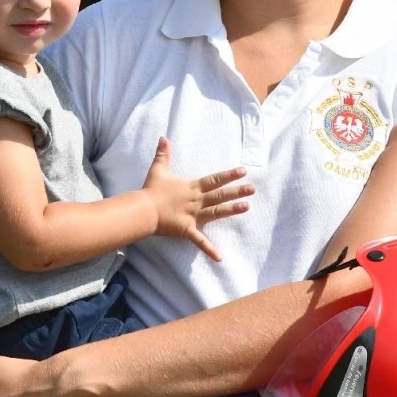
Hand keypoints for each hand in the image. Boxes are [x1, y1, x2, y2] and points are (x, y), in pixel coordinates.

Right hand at [139, 137, 253, 259]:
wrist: (143, 209)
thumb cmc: (151, 190)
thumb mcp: (158, 169)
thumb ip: (163, 154)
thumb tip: (164, 138)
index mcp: (192, 187)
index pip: (214, 179)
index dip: (229, 175)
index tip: (243, 171)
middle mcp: (196, 201)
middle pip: (219, 195)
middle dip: (237, 191)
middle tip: (253, 189)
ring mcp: (193, 216)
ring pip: (216, 212)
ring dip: (231, 210)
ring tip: (246, 207)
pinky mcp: (187, 230)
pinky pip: (200, 241)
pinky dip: (209, 250)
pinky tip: (220, 258)